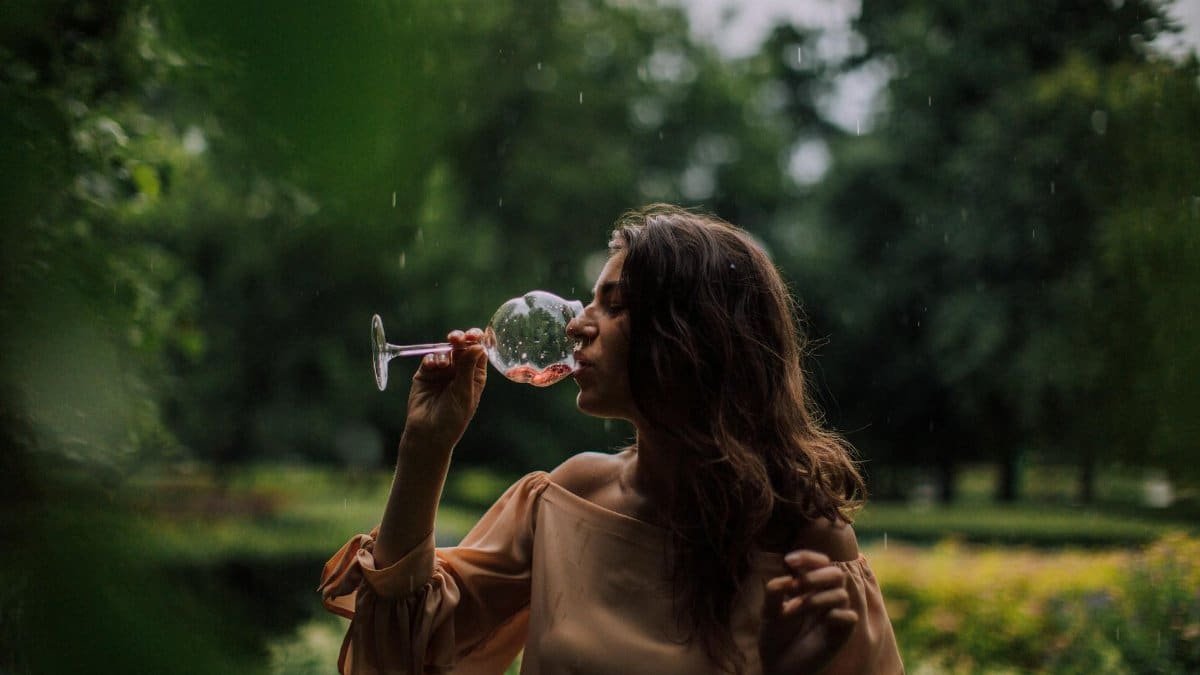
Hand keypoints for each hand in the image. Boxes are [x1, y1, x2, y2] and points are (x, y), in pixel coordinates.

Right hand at [403, 328, 487, 451]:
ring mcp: (442, 371)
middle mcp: (460, 371)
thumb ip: (468, 367)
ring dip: (445, 351)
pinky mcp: (426, 373)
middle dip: (460, 339)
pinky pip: (430, 358)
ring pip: (446, 350)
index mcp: (475, 376)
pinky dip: (432, 358)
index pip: (478, 352)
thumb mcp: (464, 392)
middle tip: (456, 338)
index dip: (477, 341)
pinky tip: (433, 366)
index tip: (474, 335)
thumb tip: (478, 345)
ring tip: (443, 363)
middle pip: (462, 347)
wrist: (428, 434)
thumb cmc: (452, 418)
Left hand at [759, 551, 858, 674]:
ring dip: (816, 598)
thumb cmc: (775, 635)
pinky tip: (821, 620)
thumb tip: (785, 579)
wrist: (779, 666)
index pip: (819, 562)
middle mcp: (826, 597)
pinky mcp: (842, 633)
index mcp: (810, 587)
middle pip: (836, 573)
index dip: (808, 557)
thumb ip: (774, 593)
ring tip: (793, 610)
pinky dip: (836, 614)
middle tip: (796, 586)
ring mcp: (835, 614)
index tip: (788, 561)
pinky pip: (849, 616)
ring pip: (841, 593)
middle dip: (815, 575)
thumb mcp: (769, 612)